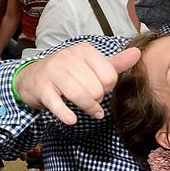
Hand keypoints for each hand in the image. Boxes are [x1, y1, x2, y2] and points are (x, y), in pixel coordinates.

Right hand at [14, 43, 140, 124]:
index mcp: (84, 51)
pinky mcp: (41, 88)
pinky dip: (66, 115)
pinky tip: (72, 120)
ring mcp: (53, 72)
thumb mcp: (91, 65)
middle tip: (91, 99)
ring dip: (88, 108)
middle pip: (96, 88)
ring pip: (80, 95)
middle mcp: (67, 57)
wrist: (31, 78)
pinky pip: (57, 104)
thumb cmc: (67, 72)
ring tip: (90, 110)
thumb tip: (138, 53)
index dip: (108, 88)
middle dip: (97, 99)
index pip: (109, 76)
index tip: (99, 88)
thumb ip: (115, 63)